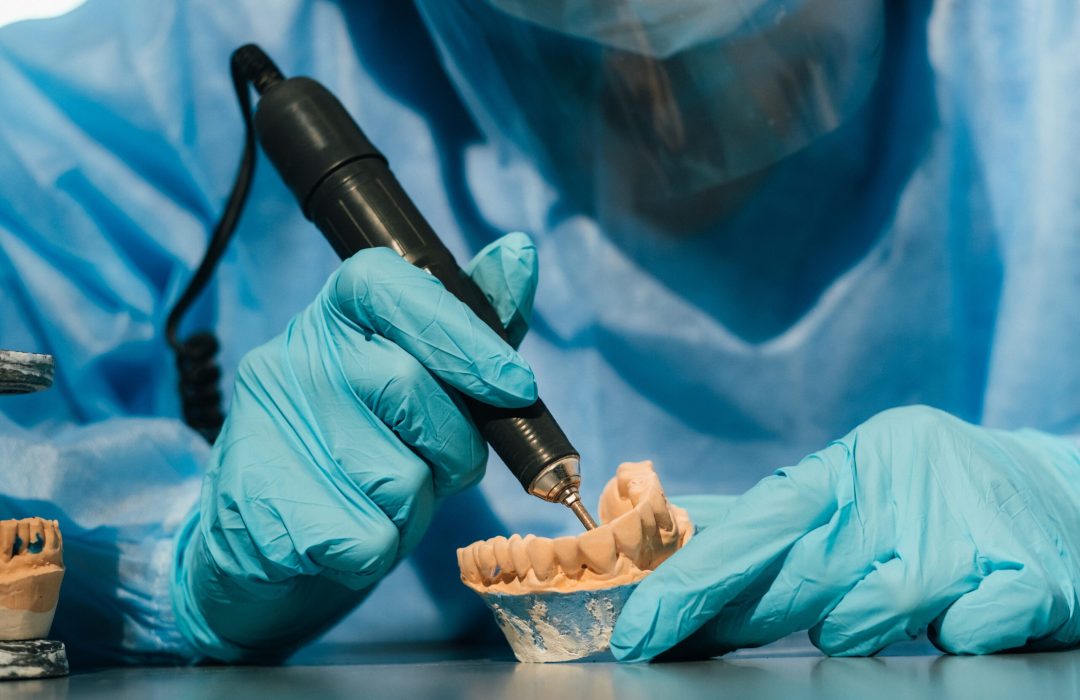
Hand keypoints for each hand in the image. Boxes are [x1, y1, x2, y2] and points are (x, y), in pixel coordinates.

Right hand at [171, 233, 538, 660]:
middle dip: (455, 446)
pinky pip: (372, 538)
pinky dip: (383, 548)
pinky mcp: (265, 505)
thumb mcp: (422, 382)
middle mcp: (293, 356)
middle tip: (437, 468)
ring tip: (381, 502)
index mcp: (334, 315)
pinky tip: (352, 535)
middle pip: (410, 385)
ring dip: (417, 507)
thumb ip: (473, 325)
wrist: (268, 542)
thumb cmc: (365, 449)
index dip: (462, 334)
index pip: (392, 288)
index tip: (516, 384)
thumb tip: (519, 253)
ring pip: (400, 476)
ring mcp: (271, 427)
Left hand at [611, 406, 1079, 659]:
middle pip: (795, 578)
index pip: (750, 527)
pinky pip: (966, 632)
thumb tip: (667, 526)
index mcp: (844, 474)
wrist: (1056, 492)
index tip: (639, 632)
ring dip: (863, 626)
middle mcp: (895, 496)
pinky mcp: (1027, 576)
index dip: (690, 583)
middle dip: (752, 617)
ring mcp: (961, 535)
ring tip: (887, 599)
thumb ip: (760, 519)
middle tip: (720, 634)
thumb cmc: (929, 498)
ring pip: (870, 616)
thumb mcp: (845, 486)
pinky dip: (958, 632)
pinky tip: (967, 610)